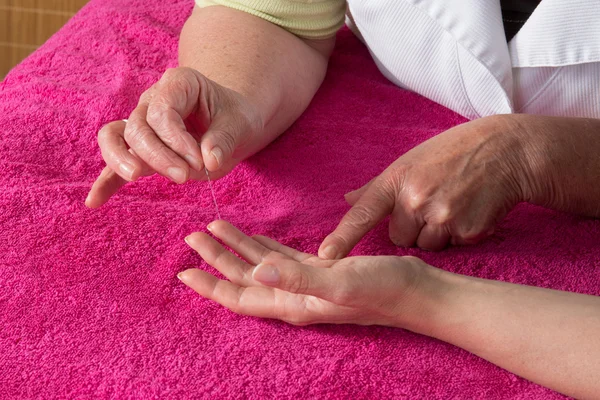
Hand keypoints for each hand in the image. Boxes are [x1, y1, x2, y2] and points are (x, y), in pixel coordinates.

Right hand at [86, 67, 262, 207]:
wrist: (231, 123)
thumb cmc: (235, 118)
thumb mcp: (240, 123)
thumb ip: (224, 139)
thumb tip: (210, 160)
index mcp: (178, 84)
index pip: (163, 111)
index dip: (177, 140)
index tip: (200, 162)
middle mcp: (153, 100)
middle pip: (138, 127)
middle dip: (158, 155)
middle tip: (184, 177)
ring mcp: (141, 123)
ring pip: (114, 137)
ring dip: (121, 159)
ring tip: (136, 177)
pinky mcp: (138, 149)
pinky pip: (115, 161)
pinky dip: (106, 181)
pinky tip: (95, 201)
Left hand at [178, 220, 435, 327]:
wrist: (415, 290)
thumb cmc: (383, 289)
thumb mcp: (340, 281)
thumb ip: (298, 277)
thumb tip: (257, 271)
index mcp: (293, 302)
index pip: (240, 297)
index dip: (211, 286)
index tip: (183, 272)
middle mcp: (294, 296)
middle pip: (244, 278)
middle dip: (216, 260)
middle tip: (191, 238)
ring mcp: (305, 284)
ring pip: (260, 266)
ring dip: (236, 249)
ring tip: (213, 230)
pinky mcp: (319, 270)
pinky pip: (281, 257)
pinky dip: (263, 245)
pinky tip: (254, 238)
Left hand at [319, 115, 530, 256]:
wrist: (506, 151)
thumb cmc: (453, 152)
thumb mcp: (410, 159)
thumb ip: (378, 185)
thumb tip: (348, 199)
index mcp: (397, 179)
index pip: (364, 213)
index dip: (343, 237)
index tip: (324, 256)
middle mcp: (416, 199)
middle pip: (398, 238)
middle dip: (410, 228)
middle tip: (430, 203)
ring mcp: (443, 216)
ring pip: (425, 247)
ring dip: (433, 235)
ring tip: (451, 205)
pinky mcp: (468, 231)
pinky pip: (452, 247)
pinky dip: (457, 236)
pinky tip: (468, 211)